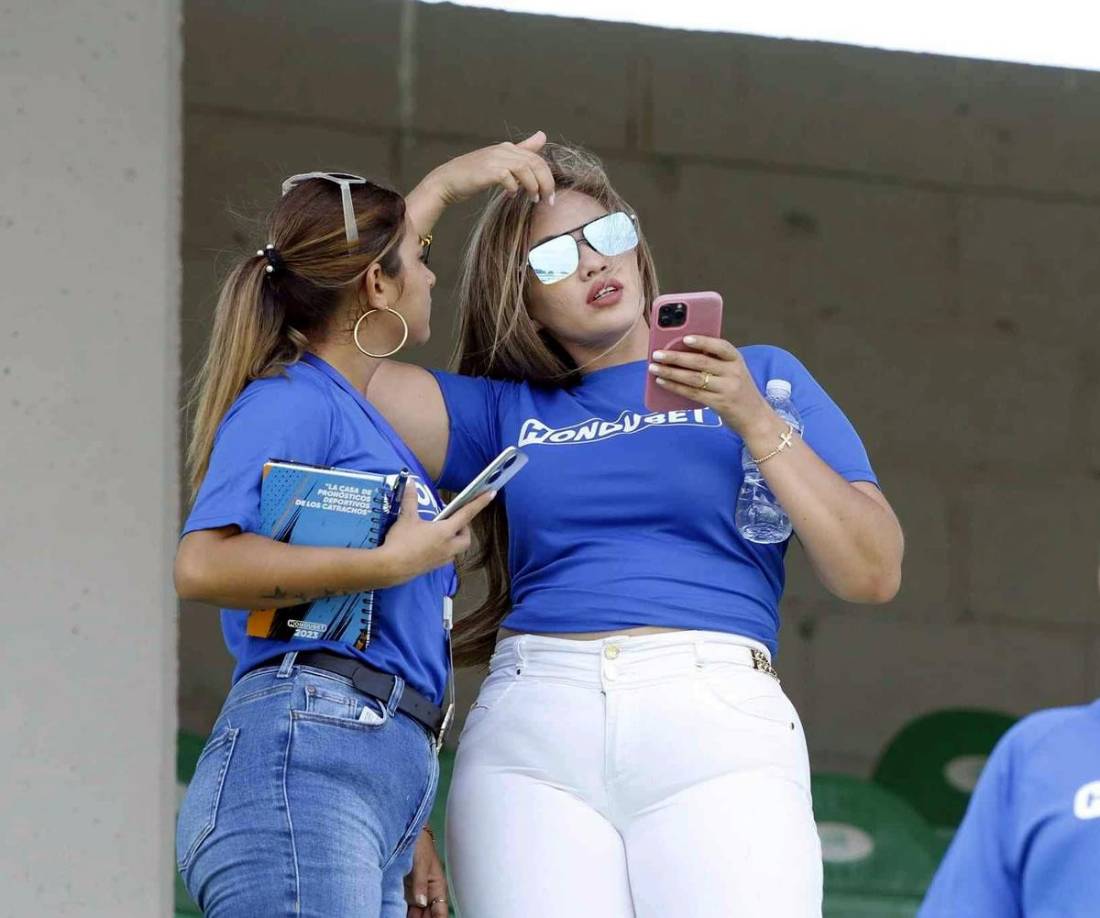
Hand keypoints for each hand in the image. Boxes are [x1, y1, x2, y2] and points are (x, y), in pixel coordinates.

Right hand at [378, 484, 494, 585]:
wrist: (390, 568)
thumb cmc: (401, 541)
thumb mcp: (406, 518)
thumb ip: (410, 500)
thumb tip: (410, 483)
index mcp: (445, 531)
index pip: (466, 514)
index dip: (479, 503)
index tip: (491, 494)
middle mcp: (448, 546)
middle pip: (466, 538)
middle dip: (464, 528)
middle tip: (454, 521)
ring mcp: (442, 559)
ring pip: (457, 549)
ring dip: (455, 540)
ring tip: (441, 532)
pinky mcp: (433, 568)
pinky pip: (446, 558)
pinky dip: (445, 550)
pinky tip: (432, 546)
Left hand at [405, 828, 448, 917]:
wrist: (405, 830)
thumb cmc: (419, 842)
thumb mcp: (421, 862)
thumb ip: (420, 883)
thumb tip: (422, 902)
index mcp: (437, 886)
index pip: (440, 911)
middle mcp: (428, 892)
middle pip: (427, 916)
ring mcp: (416, 893)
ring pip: (417, 914)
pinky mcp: (405, 891)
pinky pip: (406, 909)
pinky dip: (402, 913)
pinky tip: (395, 914)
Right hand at [426, 131, 555, 205]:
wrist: (446, 181)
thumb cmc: (473, 175)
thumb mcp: (500, 162)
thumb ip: (521, 151)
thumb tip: (542, 136)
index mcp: (508, 148)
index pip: (537, 158)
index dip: (548, 176)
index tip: (550, 195)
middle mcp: (503, 150)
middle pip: (535, 163)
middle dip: (546, 183)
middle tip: (548, 200)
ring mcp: (495, 159)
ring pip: (525, 169)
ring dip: (533, 186)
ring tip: (534, 199)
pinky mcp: (487, 170)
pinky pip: (508, 178)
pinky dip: (514, 188)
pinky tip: (511, 195)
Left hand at [648, 336, 773, 437]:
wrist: (756, 418)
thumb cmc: (739, 390)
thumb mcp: (734, 372)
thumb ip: (715, 362)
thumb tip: (681, 352)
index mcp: (737, 360)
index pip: (720, 346)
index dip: (702, 341)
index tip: (684, 338)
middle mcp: (733, 373)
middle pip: (701, 362)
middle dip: (676, 357)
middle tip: (657, 354)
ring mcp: (727, 389)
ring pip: (694, 378)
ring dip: (671, 372)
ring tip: (654, 367)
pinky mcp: (719, 404)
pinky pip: (693, 393)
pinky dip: (675, 387)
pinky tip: (662, 382)